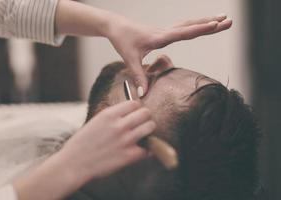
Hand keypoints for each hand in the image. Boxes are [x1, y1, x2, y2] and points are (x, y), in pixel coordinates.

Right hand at [59, 101, 154, 185]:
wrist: (75, 163)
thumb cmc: (84, 142)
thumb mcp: (96, 121)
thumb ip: (114, 115)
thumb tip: (131, 111)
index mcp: (109, 114)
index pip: (134, 103)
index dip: (136, 108)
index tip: (134, 113)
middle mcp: (119, 125)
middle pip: (145, 113)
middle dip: (145, 117)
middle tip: (141, 123)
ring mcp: (125, 140)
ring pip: (150, 127)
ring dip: (148, 130)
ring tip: (142, 134)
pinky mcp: (129, 156)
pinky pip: (148, 148)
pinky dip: (146, 149)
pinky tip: (140, 149)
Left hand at [106, 15, 231, 95]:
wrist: (116, 26)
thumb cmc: (123, 40)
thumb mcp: (130, 59)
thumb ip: (138, 76)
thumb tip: (144, 94)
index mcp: (160, 37)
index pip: (184, 33)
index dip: (200, 29)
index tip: (216, 24)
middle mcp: (165, 31)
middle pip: (192, 26)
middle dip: (211, 24)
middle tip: (229, 21)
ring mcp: (165, 30)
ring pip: (189, 24)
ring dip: (205, 21)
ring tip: (221, 19)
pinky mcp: (163, 31)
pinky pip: (183, 26)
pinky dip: (195, 24)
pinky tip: (201, 23)